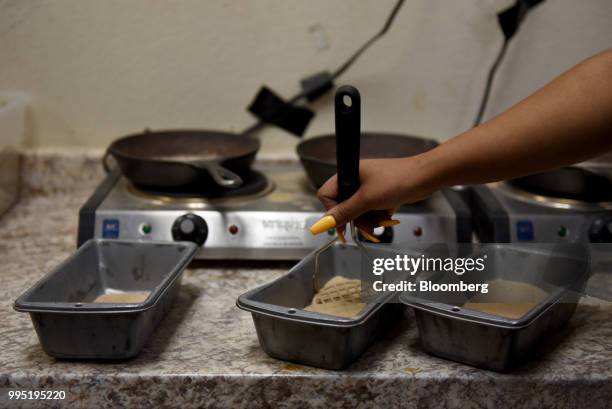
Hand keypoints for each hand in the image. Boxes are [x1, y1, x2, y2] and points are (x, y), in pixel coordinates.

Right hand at [311, 156, 437, 236]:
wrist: (425, 177)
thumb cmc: (397, 180)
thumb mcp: (367, 199)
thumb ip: (345, 212)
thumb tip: (324, 222)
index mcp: (348, 174)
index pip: (327, 195)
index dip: (333, 211)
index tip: (342, 225)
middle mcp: (355, 180)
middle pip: (343, 207)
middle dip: (355, 219)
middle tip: (367, 226)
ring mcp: (367, 188)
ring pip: (358, 212)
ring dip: (368, 221)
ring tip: (381, 221)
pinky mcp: (378, 195)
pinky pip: (370, 212)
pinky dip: (377, 218)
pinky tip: (387, 218)